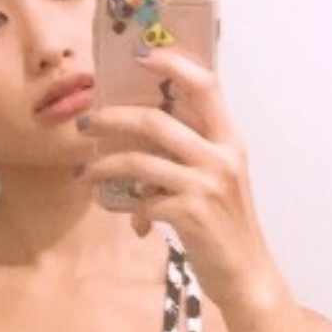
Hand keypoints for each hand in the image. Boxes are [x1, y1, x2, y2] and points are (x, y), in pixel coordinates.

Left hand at [80, 49, 276, 309]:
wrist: (246, 275)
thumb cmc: (227, 225)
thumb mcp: (219, 178)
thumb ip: (193, 150)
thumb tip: (143, 127)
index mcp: (230, 140)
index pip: (206, 85)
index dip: (173, 64)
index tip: (141, 56)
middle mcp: (221, 157)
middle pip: (156, 120)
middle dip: (112, 118)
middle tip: (86, 123)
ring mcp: (207, 185)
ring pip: (140, 161)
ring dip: (104, 166)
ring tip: (85, 174)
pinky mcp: (191, 214)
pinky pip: (144, 202)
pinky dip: (133, 213)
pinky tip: (136, 224)